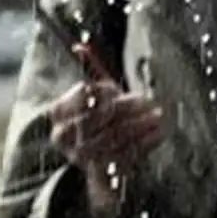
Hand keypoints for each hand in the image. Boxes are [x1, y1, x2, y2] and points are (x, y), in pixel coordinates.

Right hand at [47, 61, 164, 217]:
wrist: (87, 155)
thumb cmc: (93, 117)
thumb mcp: (90, 95)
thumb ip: (88, 72)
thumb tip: (79, 46)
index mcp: (57, 112)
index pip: (81, 96)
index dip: (103, 92)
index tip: (119, 89)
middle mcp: (63, 135)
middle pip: (98, 117)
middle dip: (126, 109)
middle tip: (149, 102)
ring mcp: (79, 155)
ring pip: (112, 138)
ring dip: (139, 127)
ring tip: (159, 117)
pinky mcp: (99, 171)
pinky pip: (122, 157)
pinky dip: (142, 145)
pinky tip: (158, 135)